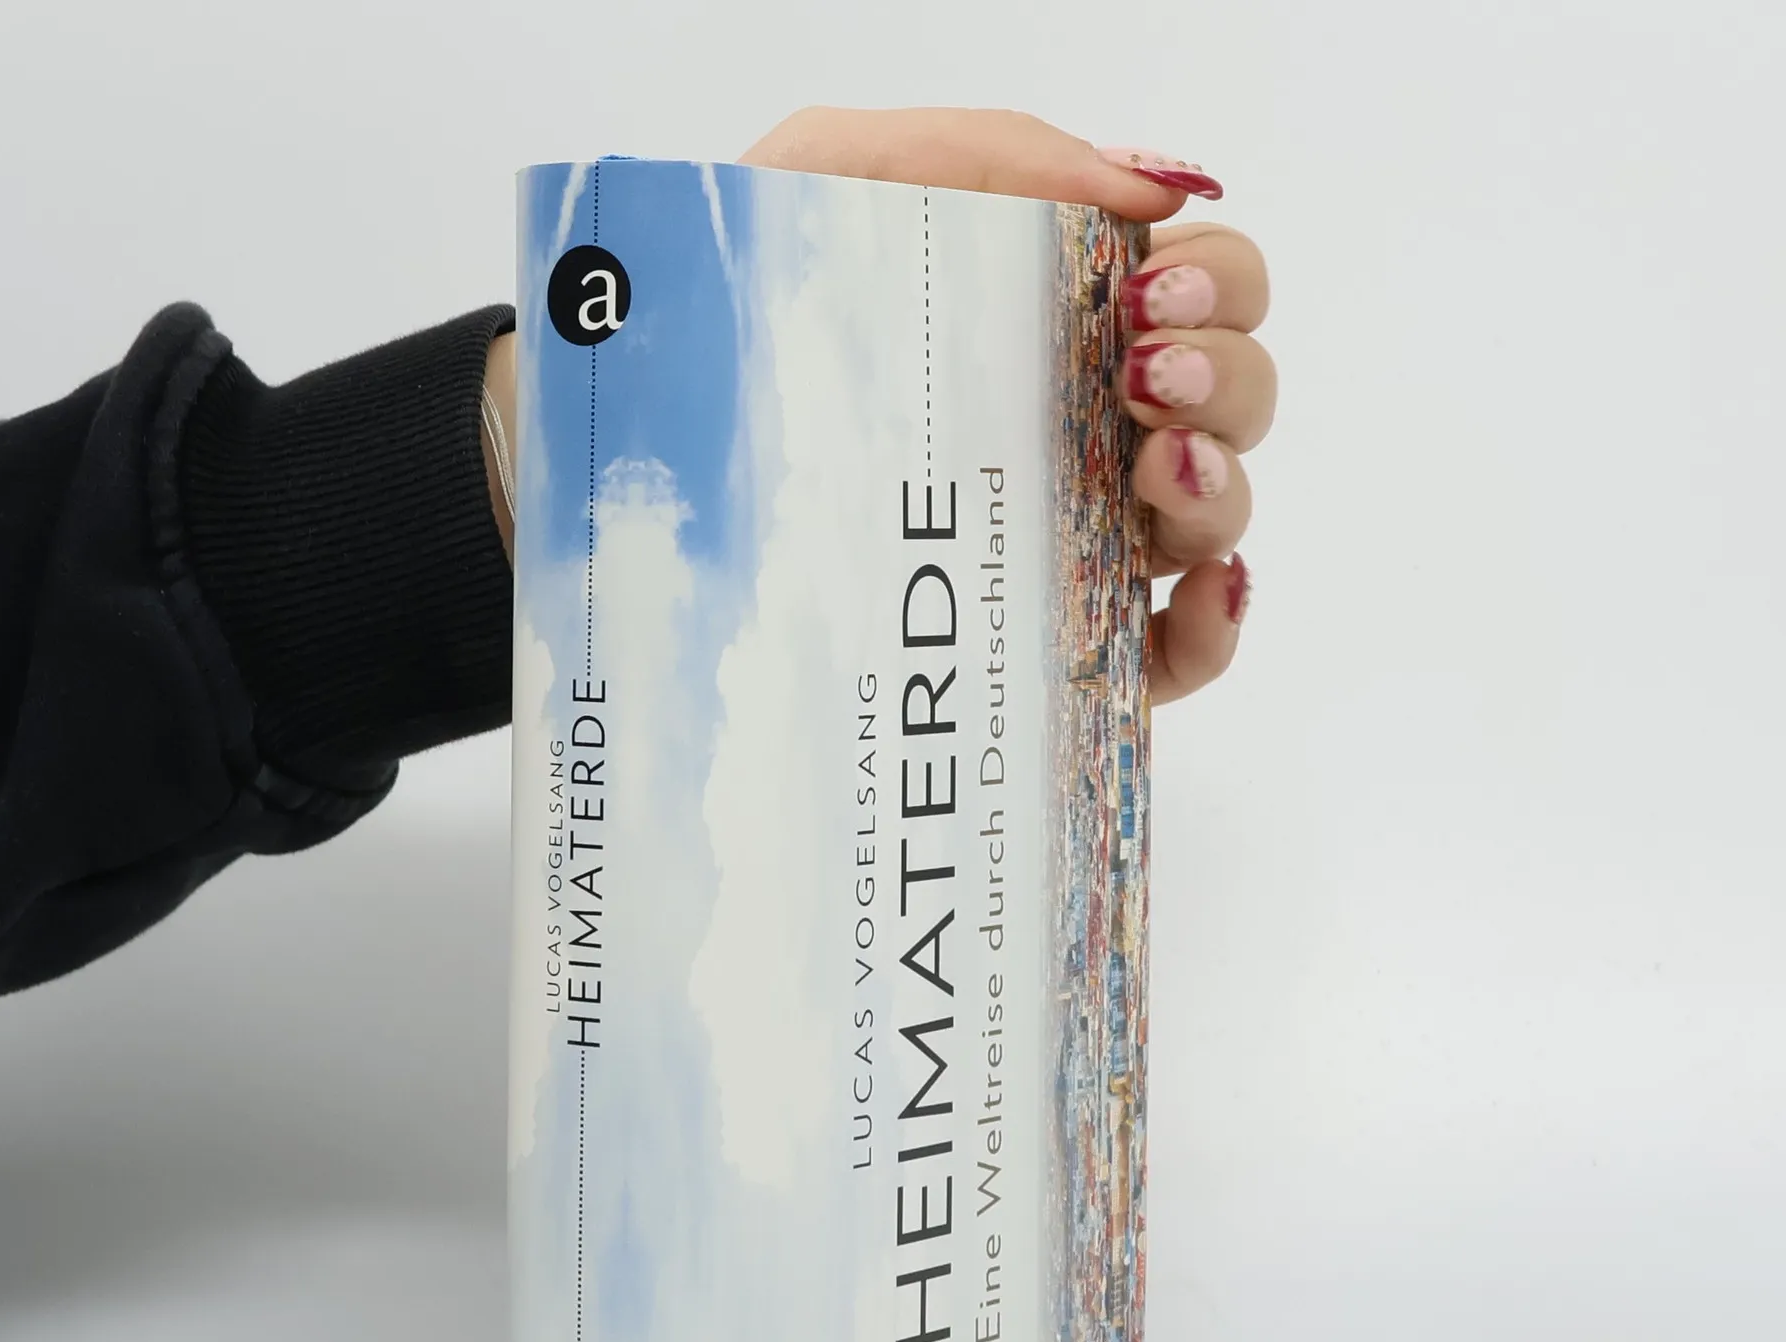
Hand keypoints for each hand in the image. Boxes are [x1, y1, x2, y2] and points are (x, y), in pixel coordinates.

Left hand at [741, 108, 1270, 704]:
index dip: (1215, 281)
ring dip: (1222, 484)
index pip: (1198, 292)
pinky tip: (1200, 588)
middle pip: (1234, 399)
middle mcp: (1077, 432)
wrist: (638, 476)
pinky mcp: (1052, 658)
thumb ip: (988, 153)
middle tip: (1142, 373)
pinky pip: (1180, 654)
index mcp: (1046, 327)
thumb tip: (1160, 187)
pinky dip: (1218, 623)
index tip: (1149, 290)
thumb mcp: (828, 182)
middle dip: (1226, 374)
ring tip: (1151, 464)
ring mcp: (1071, 548)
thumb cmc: (730, 331)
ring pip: (1217, 516)